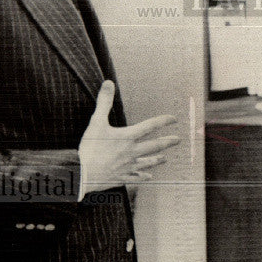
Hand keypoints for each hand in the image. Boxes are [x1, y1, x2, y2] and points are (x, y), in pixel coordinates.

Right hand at [78, 81, 180, 196]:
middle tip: (178, 140)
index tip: (173, 119)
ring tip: (165, 158)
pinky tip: (149, 176)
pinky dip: (143, 176)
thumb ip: (104, 102)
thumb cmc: (89, 148)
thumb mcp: (96, 122)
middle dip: (167, 142)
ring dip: (158, 159)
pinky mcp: (122, 177)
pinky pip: (136, 176)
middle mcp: (132, 152)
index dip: (164, 121)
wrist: (83, 173)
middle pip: (155, 146)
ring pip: (148, 162)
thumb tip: (108, 84)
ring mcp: (128, 166)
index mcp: (128, 137)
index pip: (150, 126)